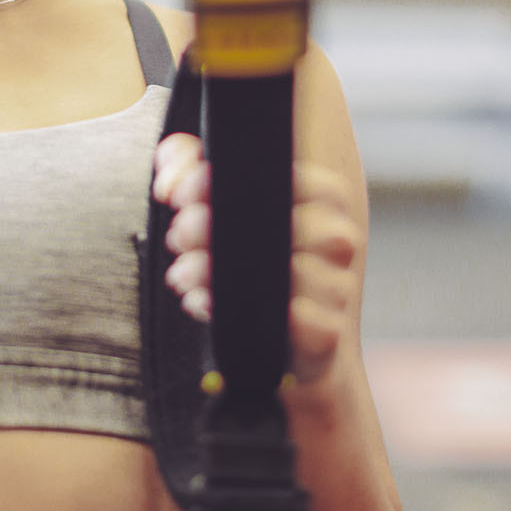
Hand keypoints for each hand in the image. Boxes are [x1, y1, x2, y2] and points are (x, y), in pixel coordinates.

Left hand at [150, 132, 361, 388]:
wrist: (282, 341)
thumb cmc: (251, 261)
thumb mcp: (219, 205)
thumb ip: (189, 170)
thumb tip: (171, 180)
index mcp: (325, 198)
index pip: (285, 175)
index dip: (224, 182)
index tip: (183, 195)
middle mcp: (338, 238)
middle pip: (278, 223)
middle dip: (211, 226)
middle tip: (178, 234)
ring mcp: (337, 286)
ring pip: (280, 271)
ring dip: (215, 273)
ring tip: (184, 272)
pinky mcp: (327, 332)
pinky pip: (289, 319)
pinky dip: (238, 313)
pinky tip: (207, 305)